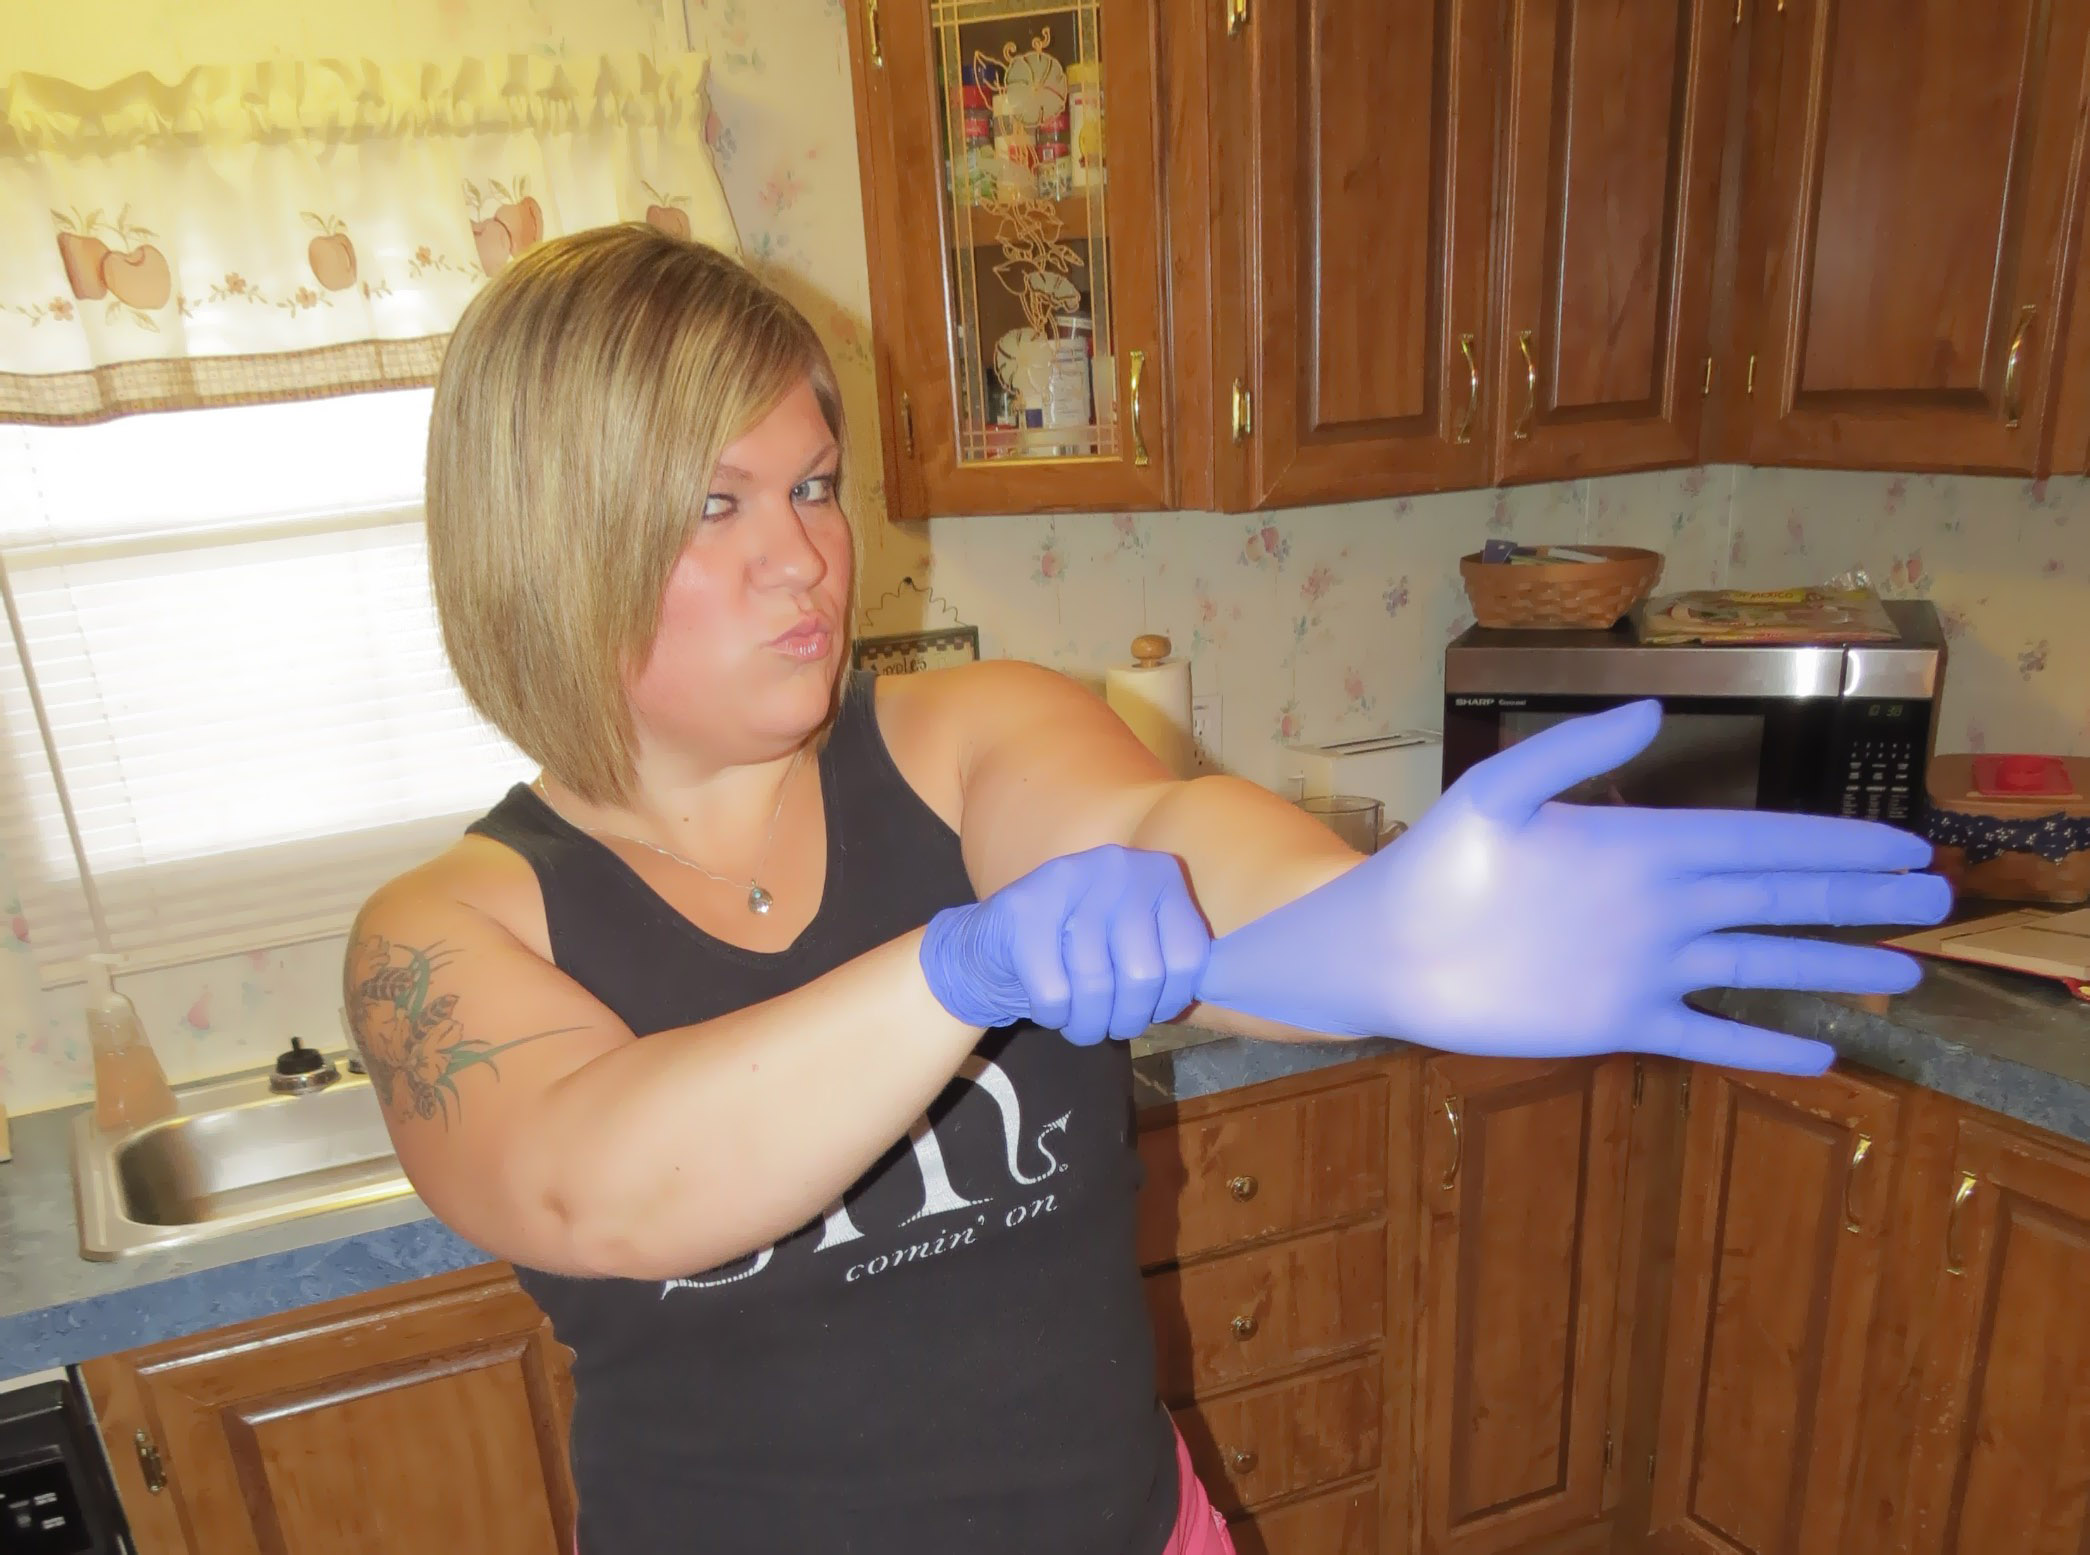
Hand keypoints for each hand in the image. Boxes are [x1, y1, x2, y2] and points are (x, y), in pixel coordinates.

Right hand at [921, 845, 1211, 1045]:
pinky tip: (1048, 1006)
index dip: (1170, 1001)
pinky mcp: (1024, 910)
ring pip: (1096, 988)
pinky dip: (1053, 1016)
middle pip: (1143, 976)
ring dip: (1088, 1025)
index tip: (1149, 1010)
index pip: (1188, 958)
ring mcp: (1069, 881)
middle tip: (1110, 1026)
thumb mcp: (1134, 943)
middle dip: (1127, 1019)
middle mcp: (1118, 866)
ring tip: (1079, 1023)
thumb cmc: (1077, 952)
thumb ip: (1171, 958)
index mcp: (1158, 873)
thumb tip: (1219, 992)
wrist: (991, 942)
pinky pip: (1055, 993)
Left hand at [1195, 701, 1952, 1075]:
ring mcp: (1644, 966)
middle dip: (1856, 897)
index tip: (1901, 843)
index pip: (1756, 843)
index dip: (1830, 845)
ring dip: (1830, 967)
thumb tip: (1652, 706)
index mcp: (1641, 846)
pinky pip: (1703, 1034)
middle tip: (1938, 898)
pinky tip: (1820, 1051)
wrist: (1385, 951)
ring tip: (1906, 972)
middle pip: (1777, 900)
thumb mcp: (1498, 795)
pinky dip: (1758, 1044)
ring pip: (1757, 965)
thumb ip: (1573, 754)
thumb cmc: (1434, 865)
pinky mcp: (1617, 1021)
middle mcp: (1658, 905)